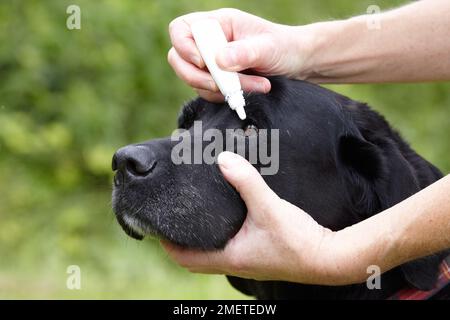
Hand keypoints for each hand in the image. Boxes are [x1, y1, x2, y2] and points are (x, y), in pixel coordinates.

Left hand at [161, 151, 337, 283]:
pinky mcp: (258, 254)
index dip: (166, 243)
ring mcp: (246, 260)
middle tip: (171, 215)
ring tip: (193, 213)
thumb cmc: (299, 240)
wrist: (329, 258)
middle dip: (179, 239)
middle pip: (194, 257)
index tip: (155, 223)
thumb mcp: (270, 208)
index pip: (184, 257)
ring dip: (199, 238)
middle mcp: (234, 262)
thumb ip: (246, 182)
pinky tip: (225, 217)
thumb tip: (223, 158)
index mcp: (229, 257)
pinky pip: (229, 247)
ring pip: (211, 252)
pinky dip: (219, 235)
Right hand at [167, 9, 313, 101]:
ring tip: (256, 86)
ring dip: (220, 89)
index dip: (184, 47)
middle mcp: (209, 42)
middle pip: (179, 59)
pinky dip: (224, 97)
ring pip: (194, 80)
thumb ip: (245, 52)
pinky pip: (207, 93)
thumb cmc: (284, 48)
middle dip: (198, 76)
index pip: (181, 29)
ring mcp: (211, 63)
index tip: (203, 63)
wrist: (297, 64)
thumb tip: (218, 61)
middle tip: (224, 85)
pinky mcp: (216, 80)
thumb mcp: (268, 48)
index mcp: (218, 24)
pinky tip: (247, 94)